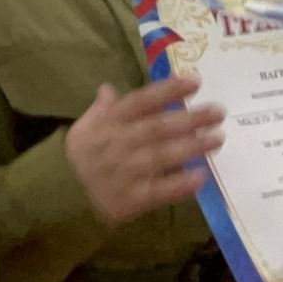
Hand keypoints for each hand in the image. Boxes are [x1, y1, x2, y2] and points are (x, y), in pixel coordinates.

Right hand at [66, 76, 221, 225]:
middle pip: (157, 128)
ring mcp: (124, 172)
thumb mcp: (85, 128)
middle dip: (189, 119)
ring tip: (217, 138)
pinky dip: (178, 185)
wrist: (63, 197)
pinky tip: (199, 177)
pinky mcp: (130, 199)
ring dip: (191, 147)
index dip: (167, 91)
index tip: (195, 82)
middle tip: (218, 112)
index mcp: (108, 124)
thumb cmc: (83, 158)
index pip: (140, 101)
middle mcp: (117, 144)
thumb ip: (101, 109)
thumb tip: (108, 87)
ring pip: (161, 157)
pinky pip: (158, 191)